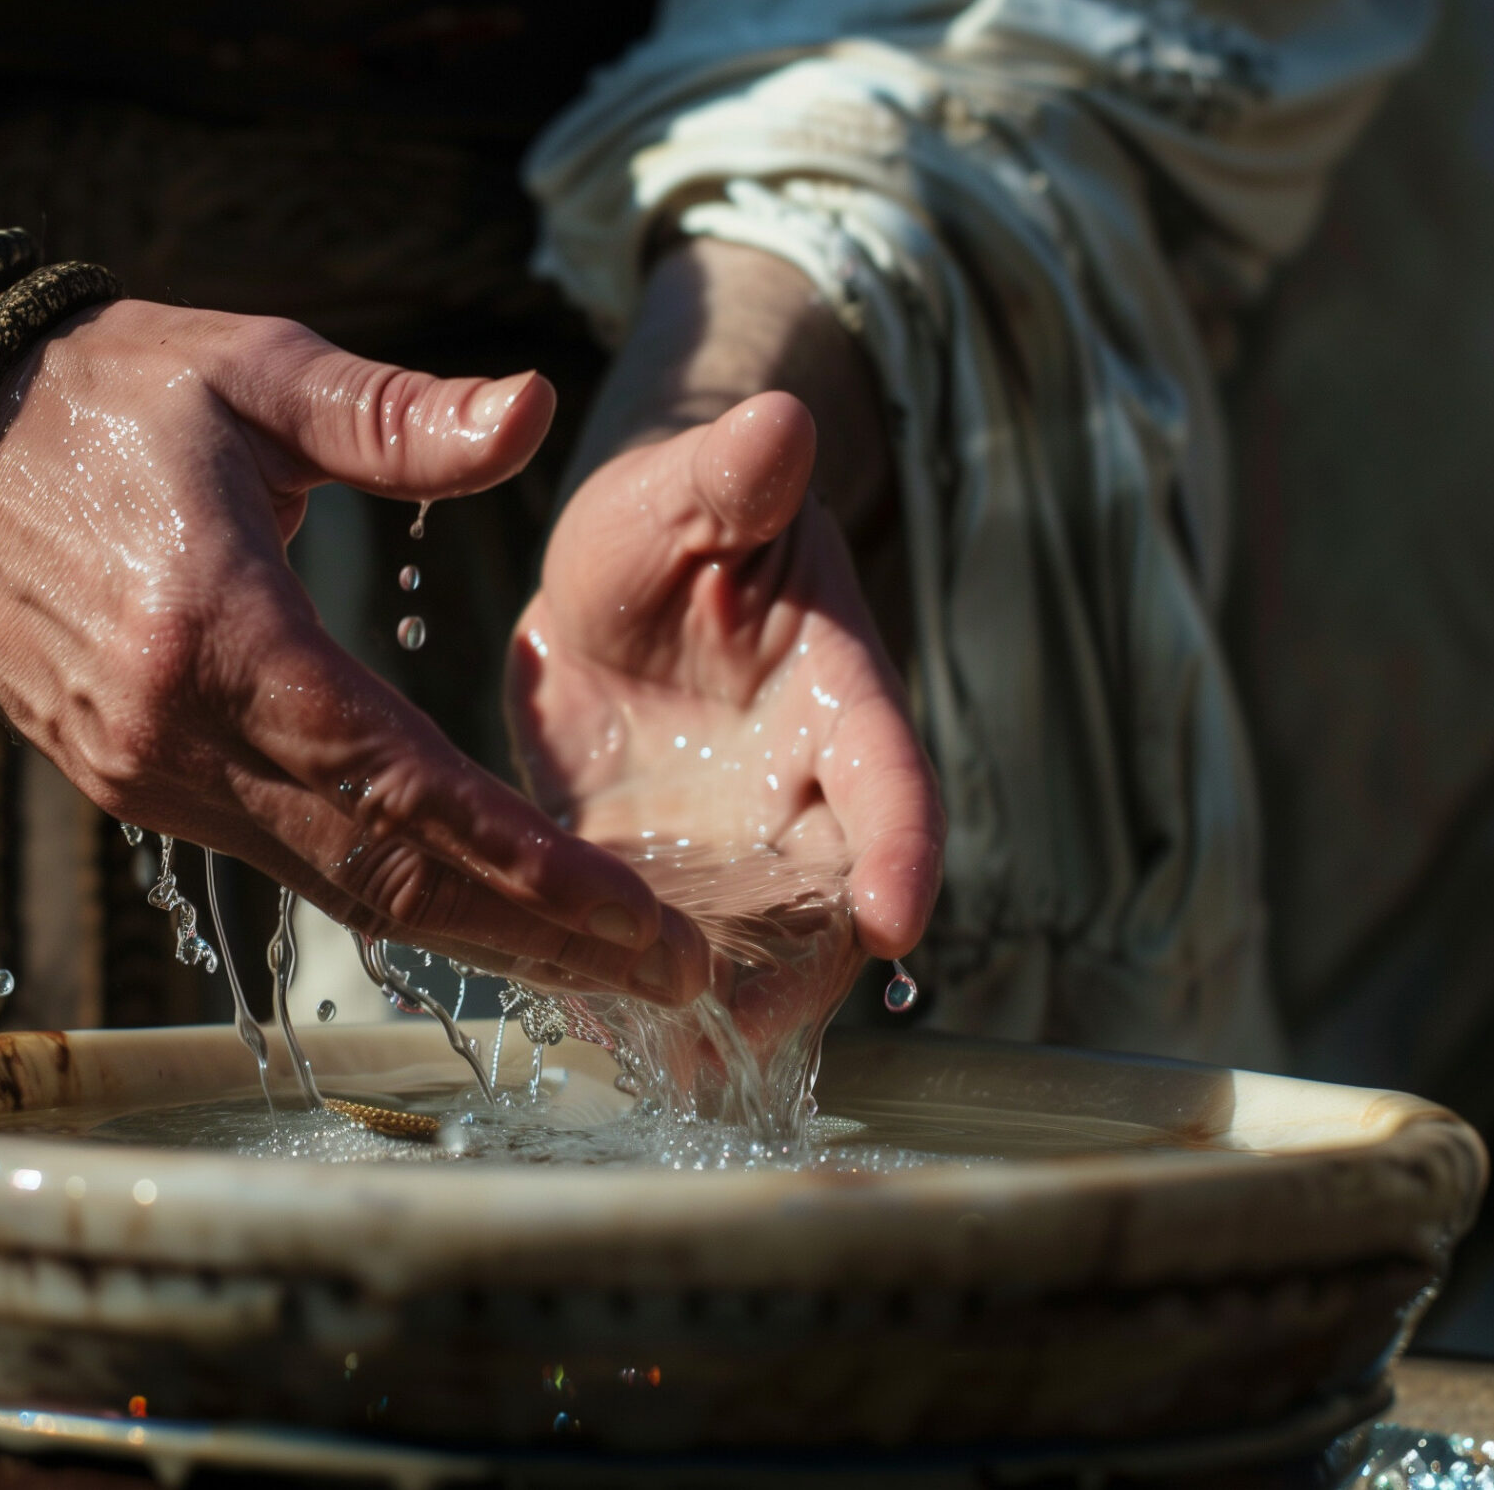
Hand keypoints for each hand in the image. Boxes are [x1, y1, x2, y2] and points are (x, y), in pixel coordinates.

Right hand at [0, 303, 708, 1003]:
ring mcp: (146, 778)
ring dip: (477, 935)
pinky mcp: (134, 786)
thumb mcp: (255, 371)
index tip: (646, 929)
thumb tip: (535, 411)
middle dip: (539, 941)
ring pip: (339, 891)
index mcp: (222, 639)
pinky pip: (286, 864)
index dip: (537, 873)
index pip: (410, 791)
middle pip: (389, 880)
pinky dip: (395, 895)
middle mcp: (179, 740)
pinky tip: (477, 905)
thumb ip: (398, 413)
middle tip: (670, 981)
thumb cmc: (106, 392)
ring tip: (602, 967)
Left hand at [506, 395, 941, 990]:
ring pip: (751, 947)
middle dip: (797, 977)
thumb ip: (731, 478)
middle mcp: (802, 791)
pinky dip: (636, 988)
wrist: (623, 569)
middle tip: (745, 1040)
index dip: (902, 850)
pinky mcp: (656, 874)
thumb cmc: (675, 513)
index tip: (899, 922)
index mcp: (839, 696)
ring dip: (719, 1007)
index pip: (893, 779)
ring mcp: (733, 845)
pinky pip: (657, 945)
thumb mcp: (688, 491)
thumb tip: (781, 420)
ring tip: (673, 1074)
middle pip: (830, 904)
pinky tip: (591, 1031)